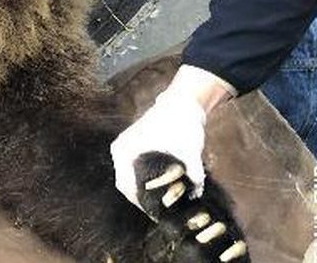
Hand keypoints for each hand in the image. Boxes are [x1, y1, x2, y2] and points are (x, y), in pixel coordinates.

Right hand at [110, 65, 234, 214]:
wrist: (182, 102)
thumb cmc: (181, 123)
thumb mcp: (189, 151)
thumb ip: (194, 176)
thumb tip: (196, 195)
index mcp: (125, 150)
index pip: (127, 186)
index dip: (142, 204)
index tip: (159, 215)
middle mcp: (120, 149)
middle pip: (126, 185)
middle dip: (143, 200)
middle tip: (162, 212)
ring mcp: (126, 147)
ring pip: (129, 178)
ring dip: (144, 190)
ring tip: (164, 202)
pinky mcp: (135, 146)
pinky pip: (134, 170)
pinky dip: (146, 181)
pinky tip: (164, 188)